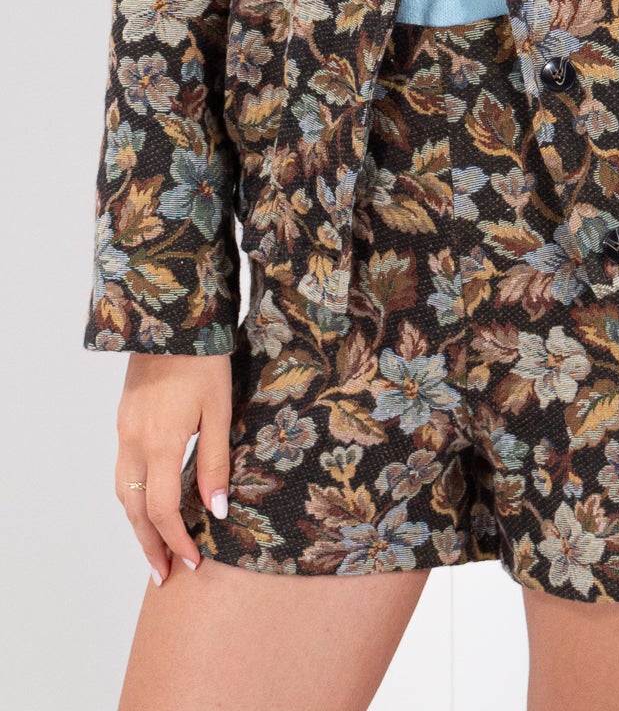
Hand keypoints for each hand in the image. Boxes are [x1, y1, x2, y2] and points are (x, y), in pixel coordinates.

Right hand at [115, 353, 231, 585]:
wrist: (172, 317)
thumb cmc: (205, 360)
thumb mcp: (220, 410)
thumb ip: (216, 463)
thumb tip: (217, 511)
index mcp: (159, 443)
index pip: (161, 510)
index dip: (176, 540)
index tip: (193, 563)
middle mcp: (133, 442)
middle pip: (135, 509)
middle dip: (149, 546)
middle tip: (163, 576)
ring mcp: (124, 430)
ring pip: (124, 491)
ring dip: (138, 524)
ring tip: (155, 548)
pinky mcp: (124, 419)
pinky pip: (123, 470)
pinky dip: (134, 497)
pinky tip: (149, 503)